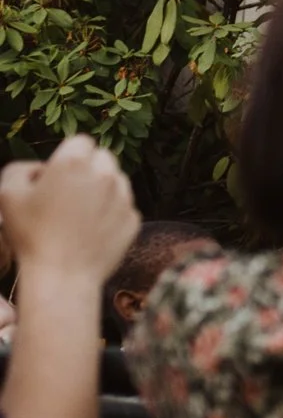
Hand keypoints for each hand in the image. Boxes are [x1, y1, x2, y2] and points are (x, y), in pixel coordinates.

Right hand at [0, 137, 137, 283]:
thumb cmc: (31, 235)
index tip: (58, 174)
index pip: (81, 141)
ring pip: (117, 181)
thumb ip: (22, 169)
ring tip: (80, 213)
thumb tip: (42, 168)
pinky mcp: (134, 219)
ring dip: (102, 188)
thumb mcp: (8, 194)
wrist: (62, 276)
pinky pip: (124, 206)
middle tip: (69, 192)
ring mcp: (124, 198)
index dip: (68, 155)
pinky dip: (111, 213)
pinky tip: (92, 230)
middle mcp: (105, 176)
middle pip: (103, 158)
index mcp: (74, 164)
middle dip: (89, 168)